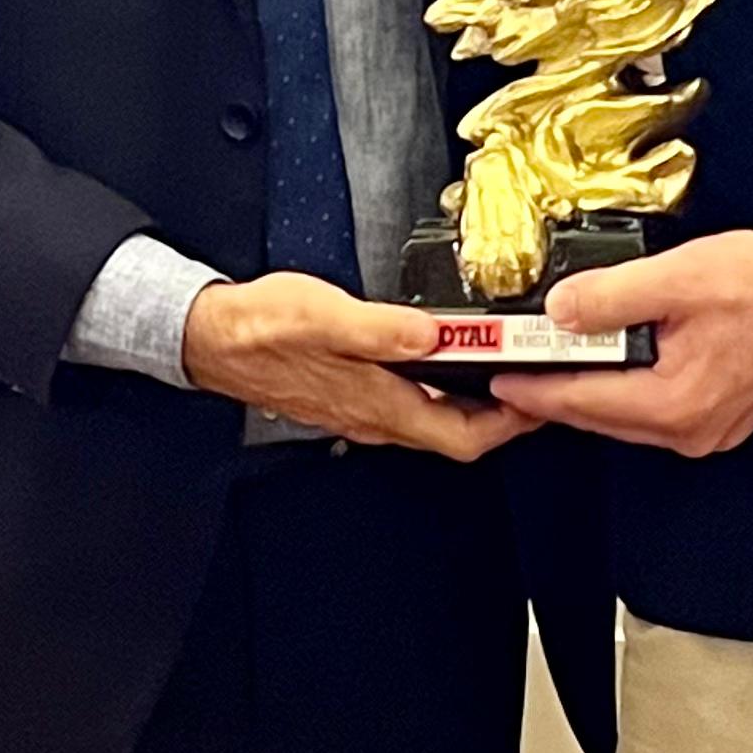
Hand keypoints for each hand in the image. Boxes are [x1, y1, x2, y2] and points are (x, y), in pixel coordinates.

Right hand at [179, 272, 524, 457]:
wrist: (211, 338)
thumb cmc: (260, 329)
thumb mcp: (325, 316)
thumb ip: (381, 330)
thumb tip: (433, 336)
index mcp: (378, 404)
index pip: (463, 436)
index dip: (510, 424)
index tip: (540, 398)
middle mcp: (375, 417)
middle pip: (456, 434)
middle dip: (504, 414)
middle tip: (535, 382)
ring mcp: (363, 410)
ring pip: (434, 421)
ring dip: (474, 402)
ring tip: (503, 369)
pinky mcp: (352, 395)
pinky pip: (411, 406)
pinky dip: (442, 391)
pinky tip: (447, 364)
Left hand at [487, 229, 752, 456]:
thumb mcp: (676, 277)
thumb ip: (610, 297)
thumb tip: (559, 312)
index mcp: (676, 404)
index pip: (582, 403)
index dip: (532, 391)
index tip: (497, 380)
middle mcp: (691, 431)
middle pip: (601, 419)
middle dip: (555, 396)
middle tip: (515, 371)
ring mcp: (709, 431)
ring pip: (627, 420)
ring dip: (590, 395)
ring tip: (554, 366)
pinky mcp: (722, 419)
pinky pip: (655, 414)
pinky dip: (625, 394)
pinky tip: (612, 369)